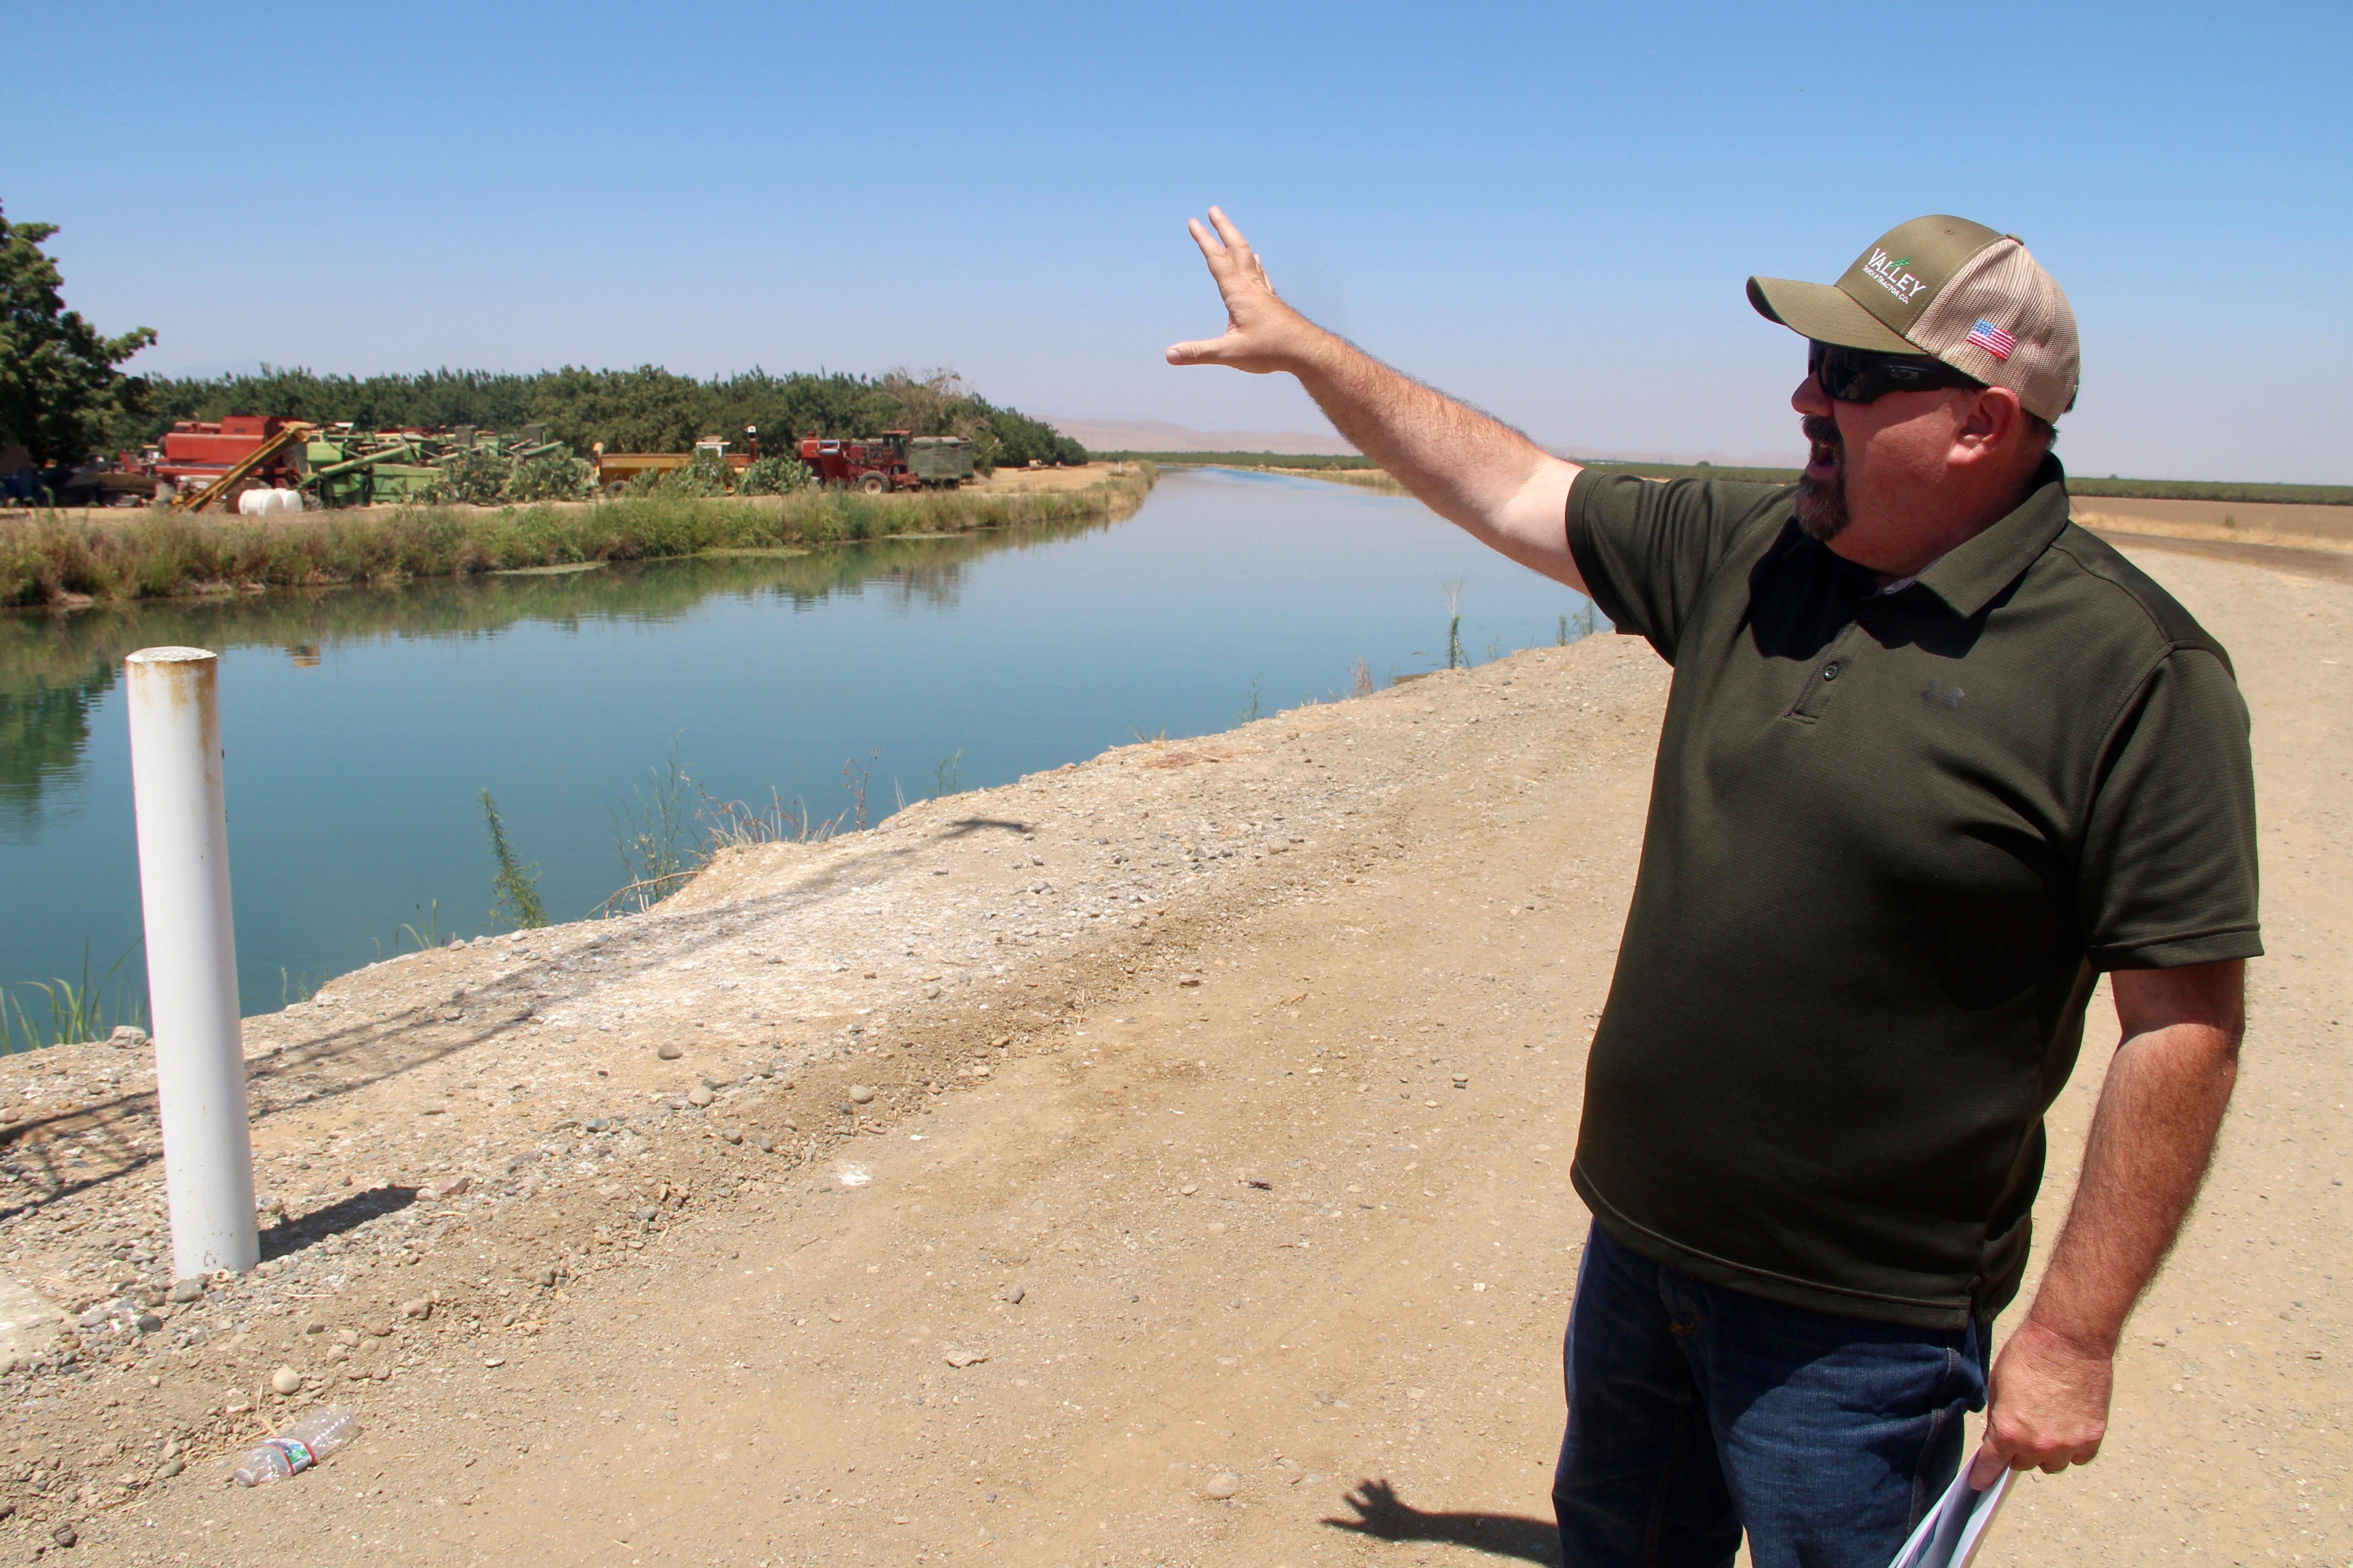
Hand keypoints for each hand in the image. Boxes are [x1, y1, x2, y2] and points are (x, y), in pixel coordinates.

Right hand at [1166, 207, 1319, 374]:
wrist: (1307, 351)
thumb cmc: (1271, 351)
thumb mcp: (1230, 353)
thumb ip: (1199, 352)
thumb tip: (1170, 355)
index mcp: (1239, 292)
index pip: (1217, 259)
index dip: (1204, 239)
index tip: (1194, 222)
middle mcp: (1252, 286)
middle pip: (1236, 248)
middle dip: (1223, 228)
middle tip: (1213, 210)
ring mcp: (1264, 292)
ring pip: (1249, 258)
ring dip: (1237, 241)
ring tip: (1230, 230)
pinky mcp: (1272, 301)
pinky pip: (1261, 273)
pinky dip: (1255, 262)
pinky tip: (1258, 260)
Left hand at [1968, 1317, 2112, 1486]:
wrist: (2069, 1340)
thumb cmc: (2027, 1355)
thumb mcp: (1998, 1386)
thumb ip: (1999, 1418)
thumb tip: (1998, 1438)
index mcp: (2010, 1431)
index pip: (1992, 1466)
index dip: (1985, 1475)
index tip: (1980, 1483)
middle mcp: (2039, 1445)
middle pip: (2023, 1464)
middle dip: (2017, 1451)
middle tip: (2021, 1429)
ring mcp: (2068, 1443)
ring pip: (2053, 1464)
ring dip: (2046, 1452)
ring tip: (2046, 1424)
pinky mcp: (2093, 1437)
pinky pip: (2079, 1457)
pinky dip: (2072, 1448)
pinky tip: (2068, 1427)